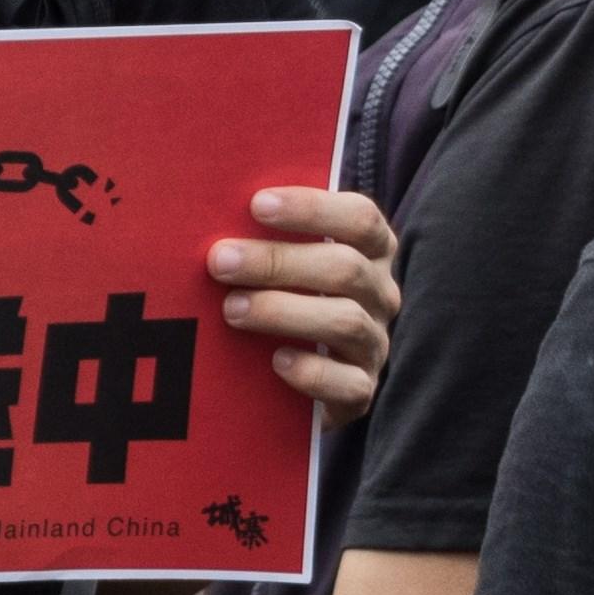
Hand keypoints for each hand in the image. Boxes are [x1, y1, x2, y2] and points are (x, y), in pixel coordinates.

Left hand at [216, 181, 397, 417]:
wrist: (305, 371)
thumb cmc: (287, 292)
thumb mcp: (287, 259)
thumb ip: (268, 235)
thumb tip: (213, 209)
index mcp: (372, 248)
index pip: (360, 217)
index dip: (312, 208)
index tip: (257, 205)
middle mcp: (380, 293)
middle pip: (344, 268)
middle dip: (277, 262)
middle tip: (221, 261)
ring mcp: (374, 342)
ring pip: (345, 321)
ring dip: (283, 312)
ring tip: (231, 309)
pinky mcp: (362, 389)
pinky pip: (347, 383)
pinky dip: (311, 371)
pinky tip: (275, 360)